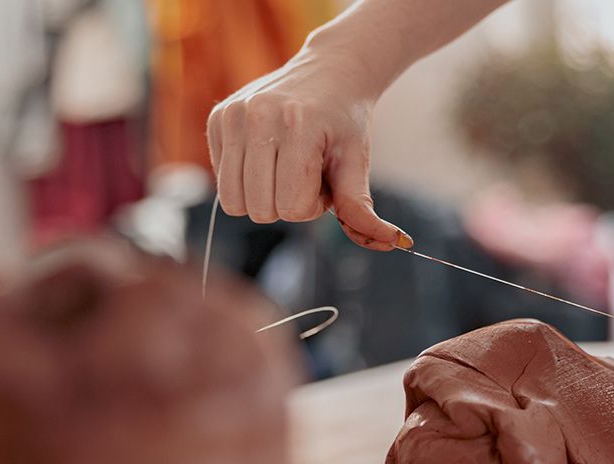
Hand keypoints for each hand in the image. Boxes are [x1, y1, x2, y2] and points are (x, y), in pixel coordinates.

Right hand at [207, 51, 412, 249]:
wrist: (330, 71)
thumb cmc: (345, 121)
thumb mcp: (356, 162)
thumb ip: (361, 208)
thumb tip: (395, 243)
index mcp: (298, 125)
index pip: (292, 208)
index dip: (313, 206)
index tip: (325, 180)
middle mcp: (258, 116)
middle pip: (260, 210)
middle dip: (287, 204)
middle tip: (306, 174)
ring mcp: (232, 115)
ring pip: (233, 201)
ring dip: (264, 196)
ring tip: (286, 167)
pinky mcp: (217, 119)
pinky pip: (222, 182)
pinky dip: (247, 180)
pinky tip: (268, 156)